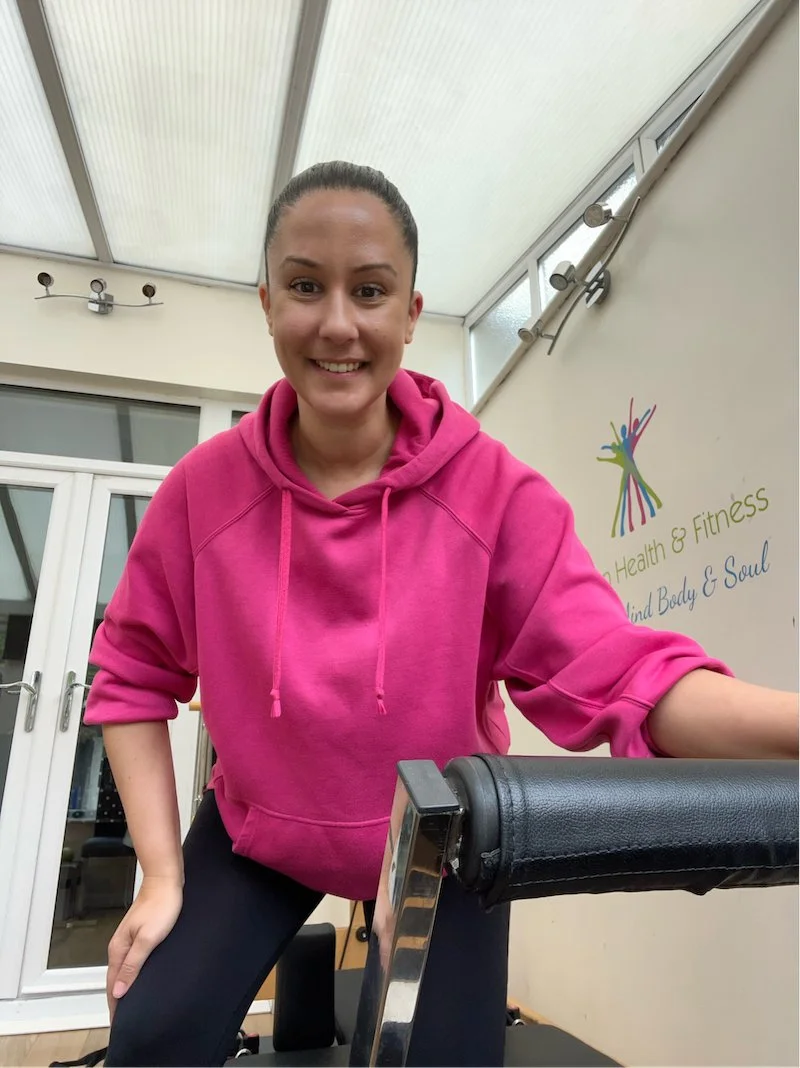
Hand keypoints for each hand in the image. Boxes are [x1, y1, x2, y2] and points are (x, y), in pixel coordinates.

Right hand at [107, 875, 182, 1020]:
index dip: (114, 1005)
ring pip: (122, 970)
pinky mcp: (138, 934)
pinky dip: (132, 973)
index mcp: (119, 949)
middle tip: (122, 1019)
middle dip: (117, 999)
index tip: (117, 1023)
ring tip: (130, 1004)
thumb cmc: (160, 906)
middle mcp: (119, 946)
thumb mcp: (148, 939)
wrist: (165, 881)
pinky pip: (131, 960)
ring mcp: (128, 939)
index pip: (112, 985)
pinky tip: (139, 977)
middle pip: (114, 979)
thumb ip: (133, 964)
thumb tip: (118, 991)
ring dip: (124, 987)